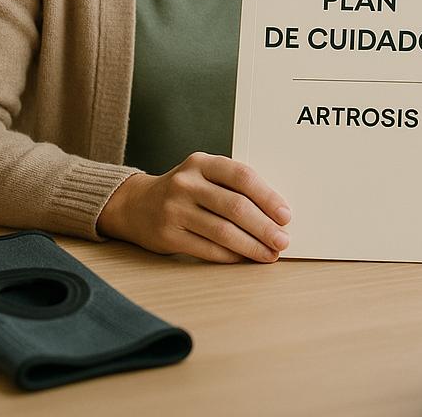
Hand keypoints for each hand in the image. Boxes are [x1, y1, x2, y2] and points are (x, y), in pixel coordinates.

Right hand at [97, 152, 291, 262]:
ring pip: (222, 231)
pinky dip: (230, 256)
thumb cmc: (185, 190)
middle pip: (234, 206)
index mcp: (202, 162)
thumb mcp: (204, 175)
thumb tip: (275, 212)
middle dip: (264, 226)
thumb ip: (232, 185)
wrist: (136, 204)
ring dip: (251, 246)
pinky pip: (207, 249)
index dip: (267, 196)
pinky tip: (245, 259)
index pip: (241, 176)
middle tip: (283, 240)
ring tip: (270, 254)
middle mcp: (187, 183)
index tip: (285, 215)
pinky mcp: (168, 236)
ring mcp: (175, 209)